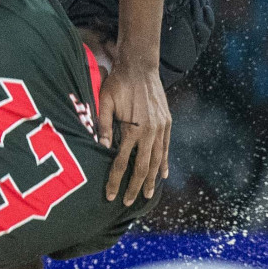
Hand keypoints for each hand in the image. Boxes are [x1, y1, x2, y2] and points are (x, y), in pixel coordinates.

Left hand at [97, 62, 170, 204]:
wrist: (140, 66)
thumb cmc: (118, 83)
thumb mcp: (105, 102)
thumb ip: (103, 126)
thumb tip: (101, 148)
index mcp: (132, 129)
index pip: (122, 163)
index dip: (115, 180)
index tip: (109, 195)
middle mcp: (149, 132)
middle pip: (142, 167)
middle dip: (135, 187)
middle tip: (128, 202)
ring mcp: (161, 128)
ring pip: (157, 161)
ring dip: (151, 179)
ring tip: (147, 195)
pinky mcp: (166, 123)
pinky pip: (166, 148)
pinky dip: (164, 163)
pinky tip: (162, 175)